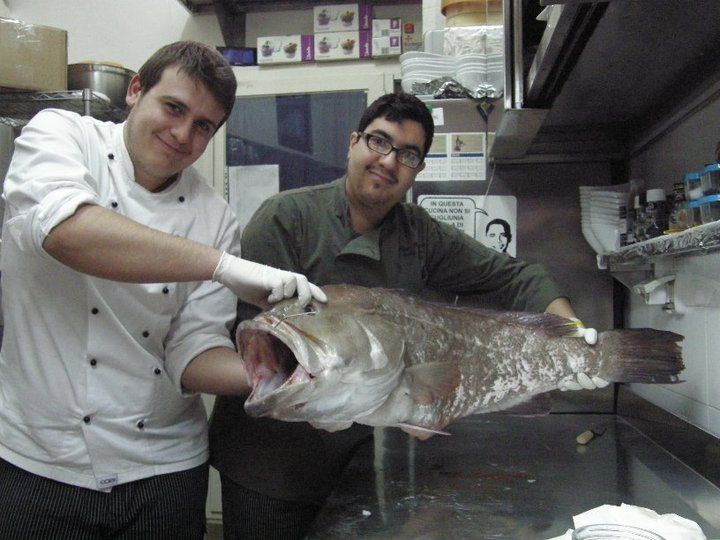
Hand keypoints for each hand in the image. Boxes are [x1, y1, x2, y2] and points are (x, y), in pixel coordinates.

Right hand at [212, 252, 326, 306]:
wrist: (232, 274)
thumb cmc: (249, 285)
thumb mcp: (264, 300)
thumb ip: (275, 306)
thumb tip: (282, 320)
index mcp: (284, 283)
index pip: (305, 285)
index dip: (315, 292)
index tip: (325, 301)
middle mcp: (283, 277)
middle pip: (303, 280)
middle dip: (308, 292)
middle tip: (303, 305)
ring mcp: (276, 276)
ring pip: (295, 281)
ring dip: (291, 293)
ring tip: (279, 301)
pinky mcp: (268, 276)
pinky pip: (280, 284)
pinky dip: (278, 293)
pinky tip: (269, 299)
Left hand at [559, 317, 607, 390]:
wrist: (567, 336)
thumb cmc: (580, 336)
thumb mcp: (586, 333)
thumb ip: (591, 334)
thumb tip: (591, 340)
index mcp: (598, 368)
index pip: (603, 381)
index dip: (601, 382)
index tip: (596, 377)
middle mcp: (588, 374)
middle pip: (590, 385)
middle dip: (586, 383)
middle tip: (580, 374)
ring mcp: (577, 376)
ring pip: (578, 387)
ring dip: (574, 386)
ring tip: (568, 381)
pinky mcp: (567, 376)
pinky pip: (566, 385)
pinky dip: (564, 386)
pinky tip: (561, 384)